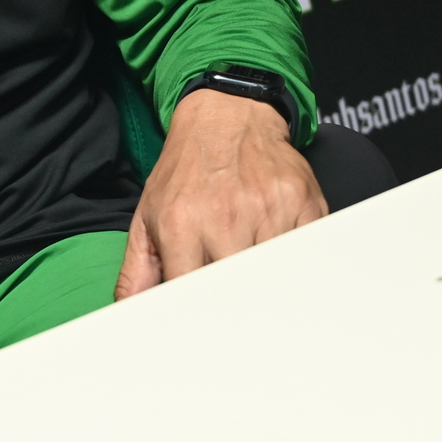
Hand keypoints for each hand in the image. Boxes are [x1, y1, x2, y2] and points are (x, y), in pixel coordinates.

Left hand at [114, 89, 326, 299]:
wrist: (227, 114)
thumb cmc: (186, 170)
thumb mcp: (147, 215)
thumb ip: (138, 271)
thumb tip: (132, 313)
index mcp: (181, 224)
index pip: (193, 295)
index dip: (200, 319)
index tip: (204, 327)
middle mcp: (225, 217)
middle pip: (240, 292)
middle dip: (238, 306)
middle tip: (236, 308)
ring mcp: (269, 210)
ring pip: (277, 278)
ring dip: (270, 284)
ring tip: (256, 271)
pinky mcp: (305, 204)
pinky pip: (310, 255)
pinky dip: (300, 264)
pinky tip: (283, 255)